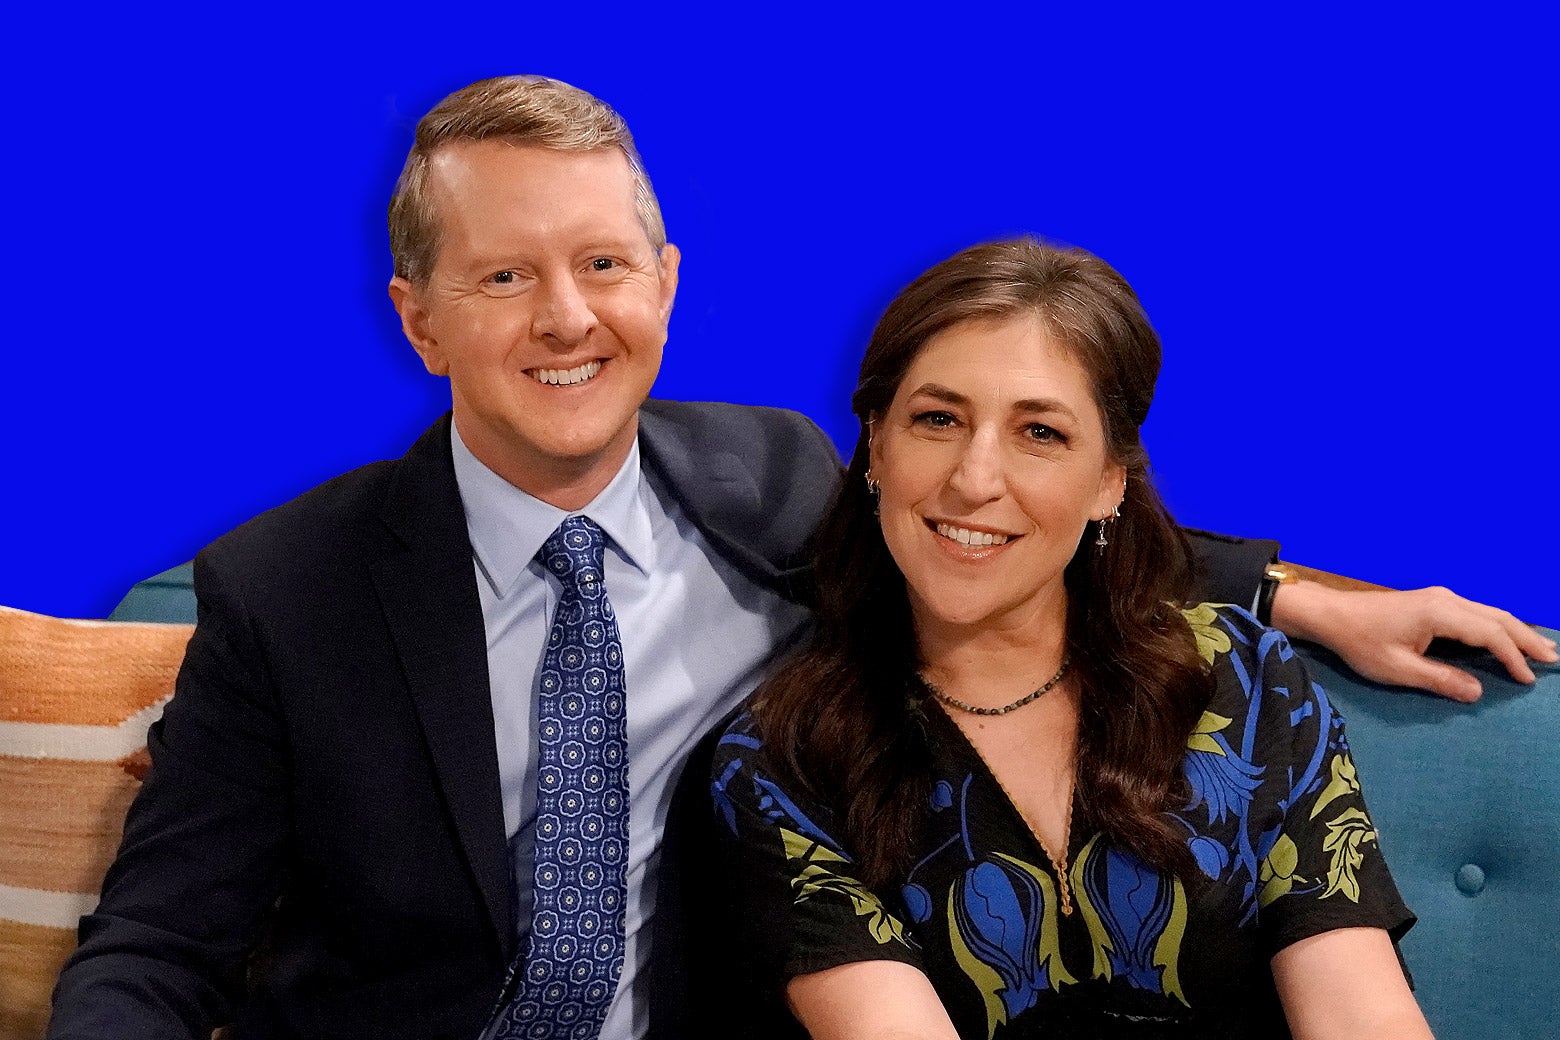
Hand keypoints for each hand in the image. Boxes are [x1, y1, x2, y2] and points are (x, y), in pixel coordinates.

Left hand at [1269, 582, 1557, 701]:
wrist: (1332, 615)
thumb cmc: (1361, 643)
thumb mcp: (1398, 669)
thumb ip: (1440, 680)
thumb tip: (1477, 692)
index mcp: (1440, 613)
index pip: (1490, 634)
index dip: (1512, 657)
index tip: (1527, 679)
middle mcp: (1446, 600)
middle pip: (1497, 618)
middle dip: (1526, 638)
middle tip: (1553, 658)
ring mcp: (1440, 597)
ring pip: (1489, 612)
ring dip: (1515, 631)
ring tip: (1540, 650)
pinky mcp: (1433, 601)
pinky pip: (1476, 613)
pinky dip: (1497, 626)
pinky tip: (1506, 637)